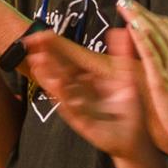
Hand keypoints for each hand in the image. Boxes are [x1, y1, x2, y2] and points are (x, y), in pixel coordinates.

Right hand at [22, 28, 150, 158]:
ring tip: (39, 62)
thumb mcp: (126, 76)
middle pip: (59, 72)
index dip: (54, 48)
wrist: (135, 138)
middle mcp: (77, 92)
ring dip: (49, 76)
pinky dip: (65, 97)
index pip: (67, 60)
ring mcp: (77, 107)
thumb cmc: (129, 109)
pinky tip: (58, 85)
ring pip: (60, 90)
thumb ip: (121, 53)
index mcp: (85, 80)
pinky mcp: (82, 122)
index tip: (40, 34)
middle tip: (32, 44)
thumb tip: (119, 29)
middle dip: (46, 59)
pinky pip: (71, 108)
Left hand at [117, 0, 167, 141]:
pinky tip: (129, 26)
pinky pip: (148, 51)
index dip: (149, 14)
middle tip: (124, 0)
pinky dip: (139, 36)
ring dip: (136, 17)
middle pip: (158, 24)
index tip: (135, 7)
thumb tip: (166, 45)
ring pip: (152, 33)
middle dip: (139, 11)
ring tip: (123, 5)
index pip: (166, 24)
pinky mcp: (161, 76)